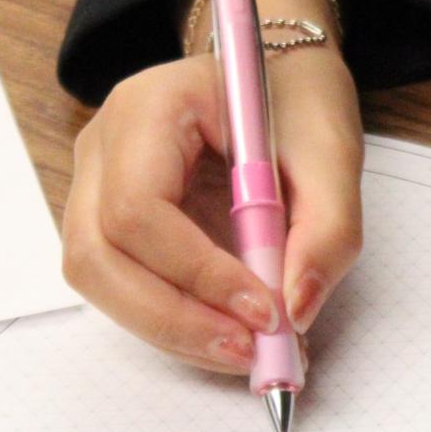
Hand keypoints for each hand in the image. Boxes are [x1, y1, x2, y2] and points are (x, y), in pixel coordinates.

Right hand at [61, 0, 361, 371]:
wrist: (277, 80)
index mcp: (147, 108)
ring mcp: (98, 186)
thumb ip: (327, 230)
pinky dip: (174, 320)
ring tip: (245, 350)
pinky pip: (123, 285)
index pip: (138, 207)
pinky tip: (229, 331)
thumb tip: (295, 310)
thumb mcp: (333, 153)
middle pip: (98, 255)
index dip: (196, 272)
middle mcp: (103, 147)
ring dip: (170, 329)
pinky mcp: (114, 224)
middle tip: (249, 351)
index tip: (265, 310)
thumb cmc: (297, 102)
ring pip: (100, 280)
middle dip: (173, 317)